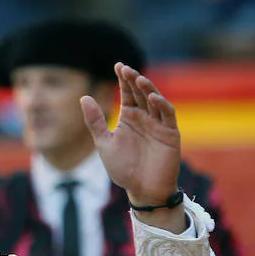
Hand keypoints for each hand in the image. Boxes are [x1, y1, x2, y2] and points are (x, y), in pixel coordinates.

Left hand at [81, 63, 180, 205]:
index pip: (127, 93)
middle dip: (134, 80)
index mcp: (129, 117)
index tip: (117, 65)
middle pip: (141, 93)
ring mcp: (159, 124)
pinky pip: (167, 115)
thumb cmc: (123, 168)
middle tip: (125, 69)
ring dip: (148, 89)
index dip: (123, 79)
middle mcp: (145, 117)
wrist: (142, 190)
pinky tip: (153, 97)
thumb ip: (95, 121)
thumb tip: (83, 97)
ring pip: (155, 100)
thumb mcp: (104, 143)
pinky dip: (162, 105)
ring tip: (138, 79)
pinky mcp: (170, 133)